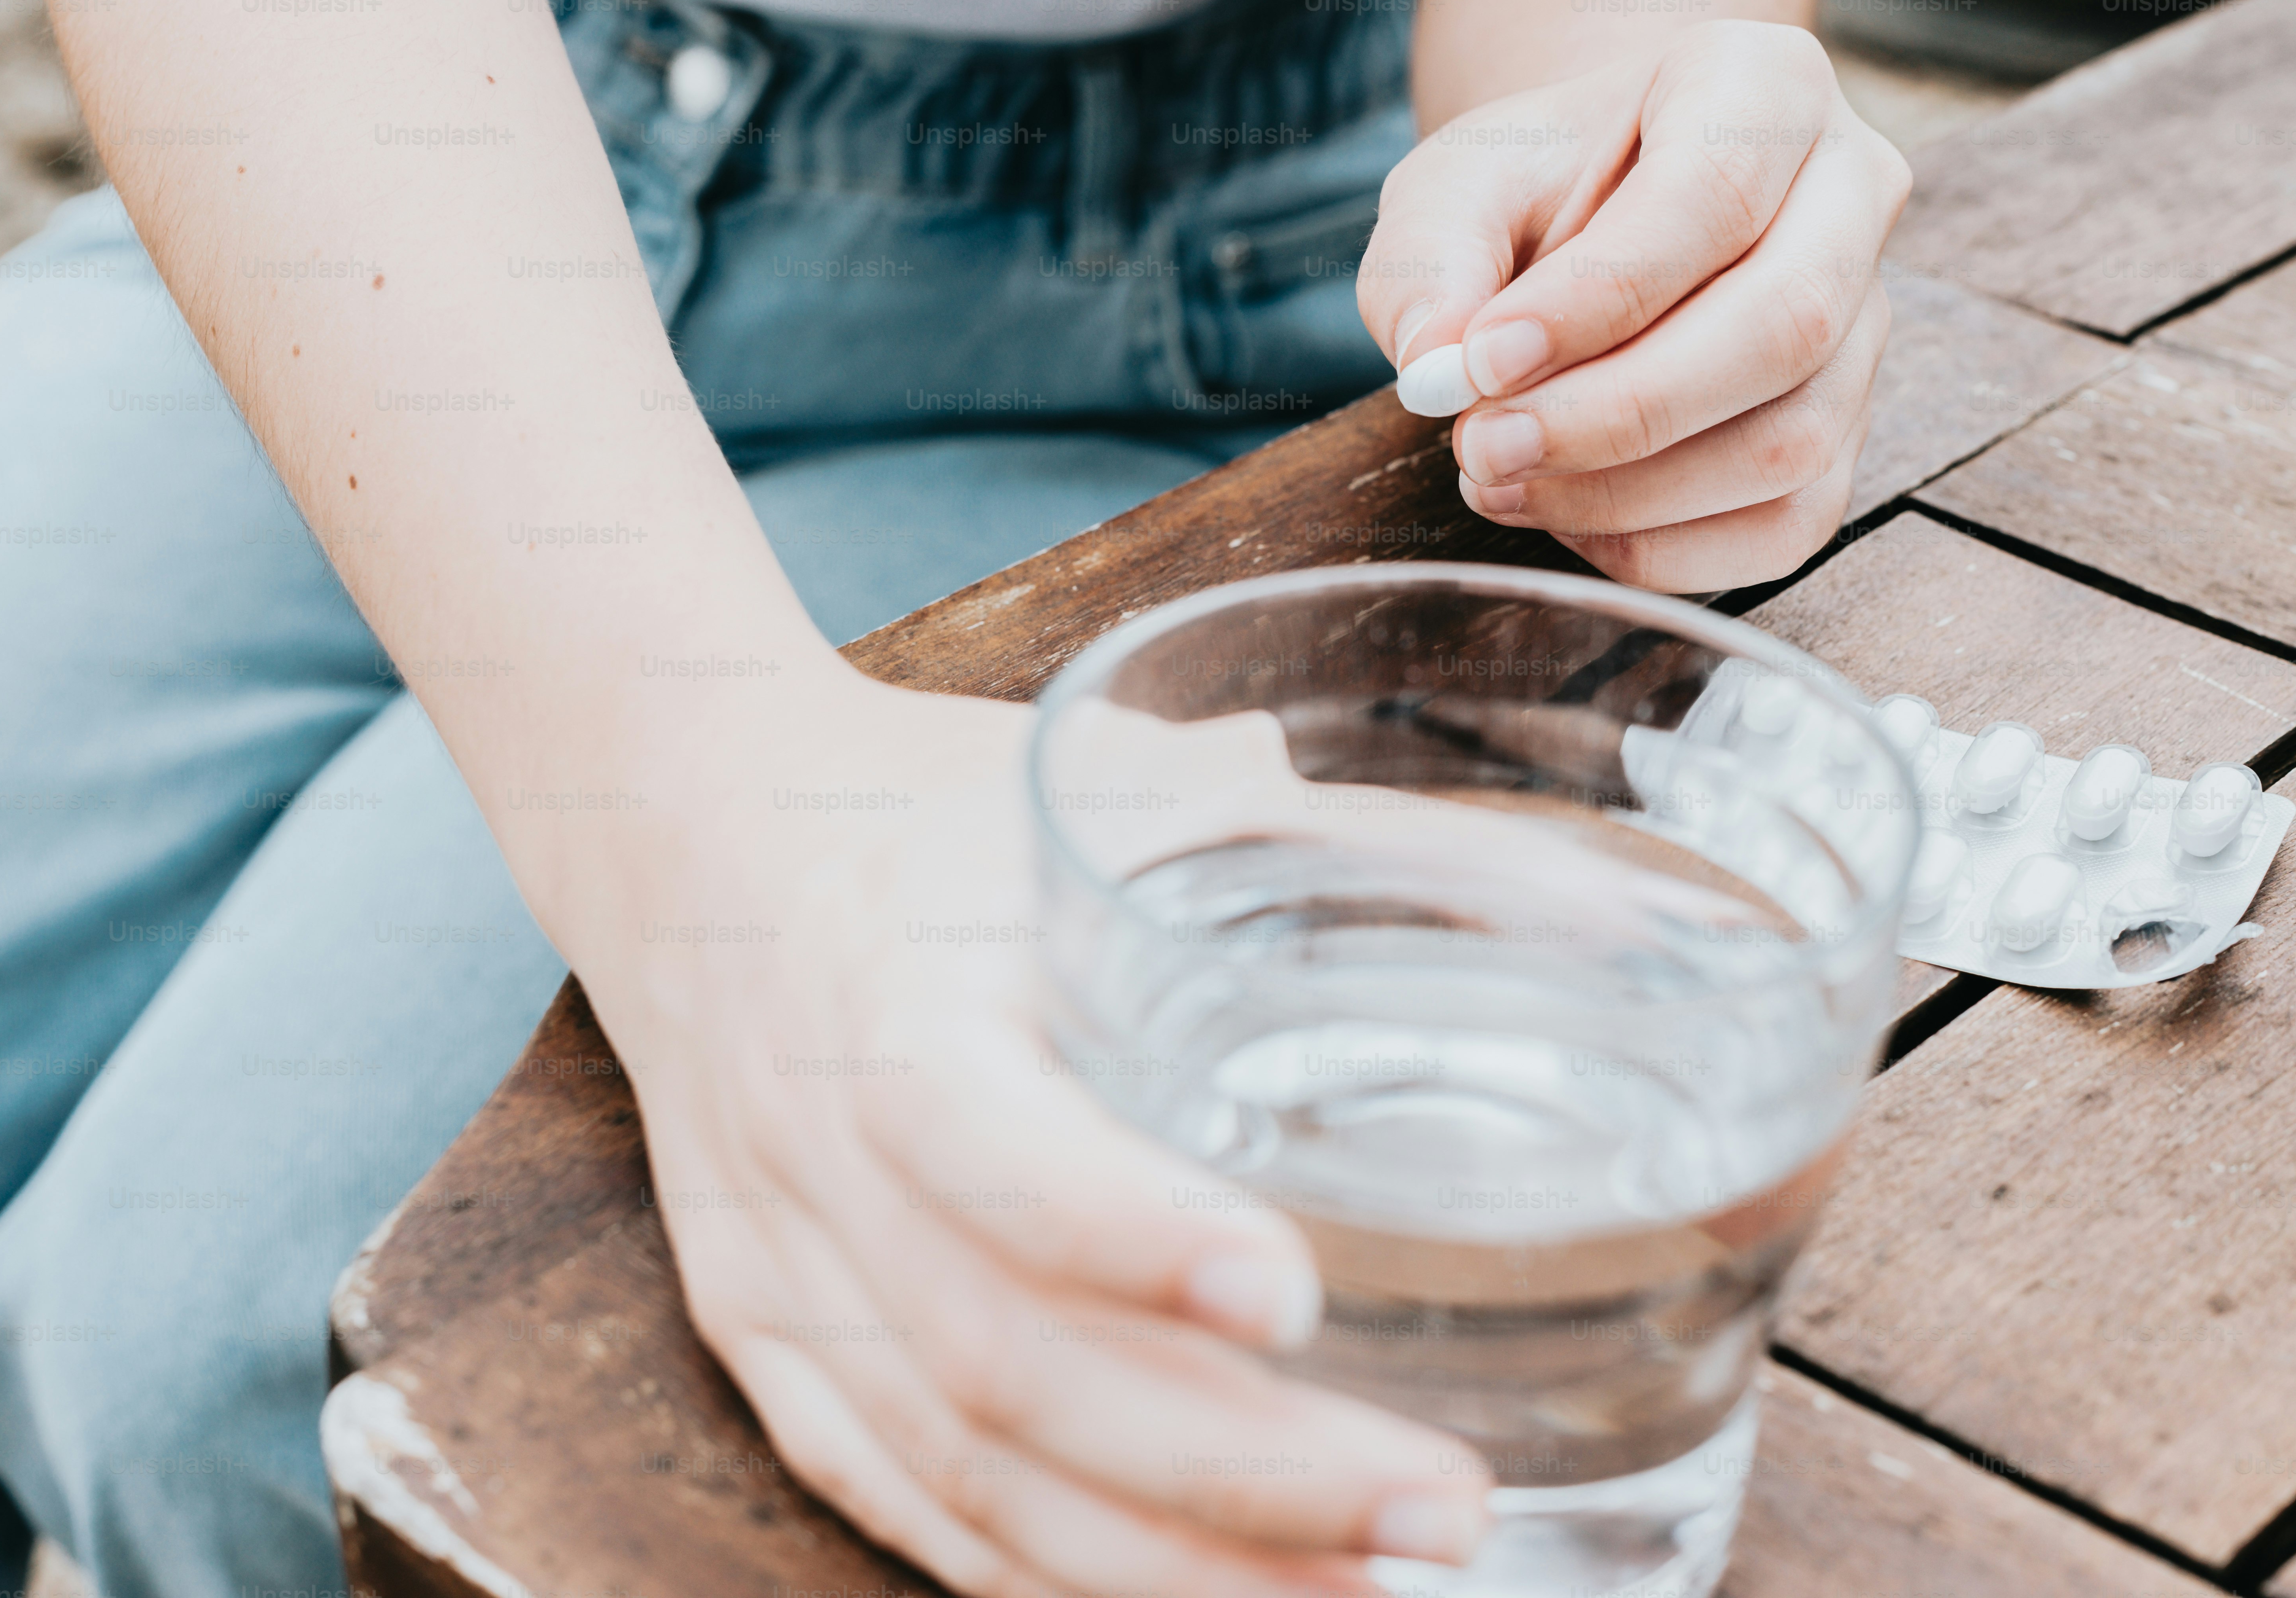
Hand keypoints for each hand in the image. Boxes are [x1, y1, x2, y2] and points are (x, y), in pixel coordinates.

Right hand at [572, 676, 1492, 1597]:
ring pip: (958, 1476)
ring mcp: (775, 1272)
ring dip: (1165, 1571)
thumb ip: (1331, 837)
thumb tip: (1612, 915)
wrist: (683, 836)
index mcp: (885, 995)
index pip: (979, 1147)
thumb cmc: (928, 805)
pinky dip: (1041, 1577)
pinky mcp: (766, 1340)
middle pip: (1000, 1365)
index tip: (1295, 1301)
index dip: (1127, 1237)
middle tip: (1440, 1512)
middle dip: (1231, 1475)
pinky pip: (899, 1501)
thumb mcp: (1099, 778)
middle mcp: (812, 1154)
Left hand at [1358, 21, 1910, 591]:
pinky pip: (1786, 524)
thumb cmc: (1532, 187)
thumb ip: (1430, 263)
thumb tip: (1436, 368)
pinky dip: (1663, 547)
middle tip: (1482, 448)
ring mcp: (1867, 321)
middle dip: (1618, 414)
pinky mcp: (1849, 429)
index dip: (1595, 298)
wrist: (1591, 211)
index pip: (1712, 196)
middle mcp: (1851, 195)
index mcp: (1767, 87)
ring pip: (1791, 442)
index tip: (1480, 361)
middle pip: (1781, 327)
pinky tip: (1565, 515)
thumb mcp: (1453, 187)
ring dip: (1630, 494)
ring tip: (1500, 479)